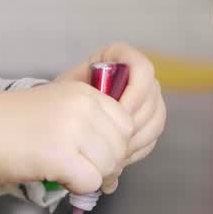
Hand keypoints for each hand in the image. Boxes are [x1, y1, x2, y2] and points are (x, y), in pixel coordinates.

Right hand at [0, 79, 133, 194]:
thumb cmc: (6, 123)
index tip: (91, 154)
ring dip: (90, 176)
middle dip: (105, 165)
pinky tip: (57, 177)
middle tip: (80, 171)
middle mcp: (84, 107)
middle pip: (120, 148)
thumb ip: (88, 126)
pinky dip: (77, 187)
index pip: (125, 124)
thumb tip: (116, 167)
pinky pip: (90, 182)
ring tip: (64, 172)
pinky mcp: (61, 156)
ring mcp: (74, 130)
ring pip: (108, 166)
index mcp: (85, 92)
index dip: (113, 145)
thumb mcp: (56, 109)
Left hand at [56, 43, 166, 188]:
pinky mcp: (146, 122)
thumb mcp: (69, 89)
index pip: (143, 69)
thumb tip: (109, 110)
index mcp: (120, 57)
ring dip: (136, 137)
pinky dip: (137, 148)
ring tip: (113, 149)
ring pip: (156, 119)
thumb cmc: (61, 98)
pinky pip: (152, 136)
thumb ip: (91, 93)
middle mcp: (137, 76)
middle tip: (114, 137)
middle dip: (134, 121)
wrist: (57, 114)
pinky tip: (118, 156)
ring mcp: (145, 99)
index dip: (136, 92)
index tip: (119, 111)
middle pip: (152, 97)